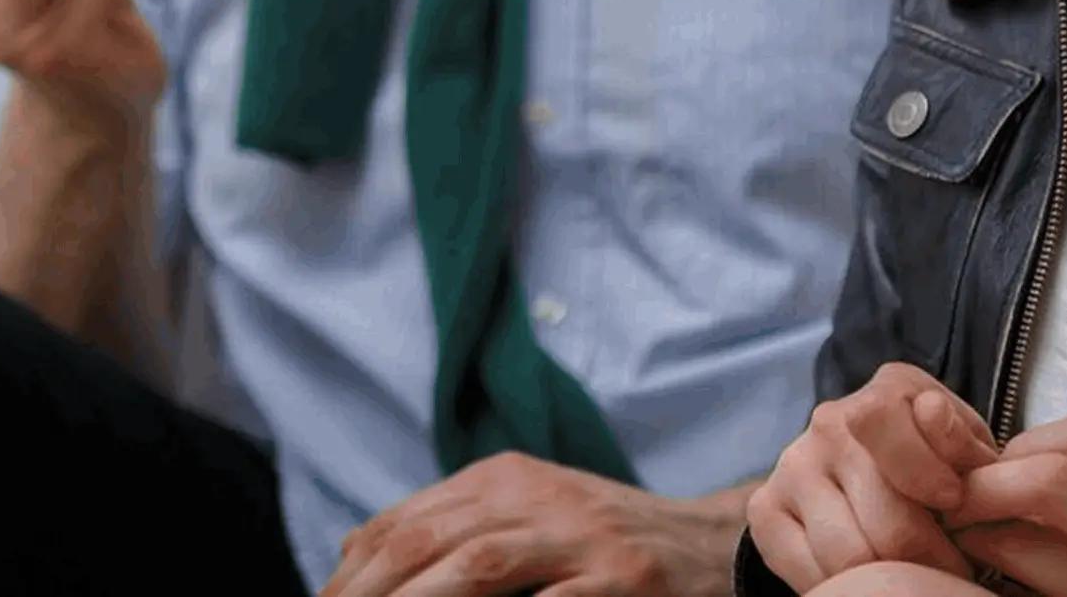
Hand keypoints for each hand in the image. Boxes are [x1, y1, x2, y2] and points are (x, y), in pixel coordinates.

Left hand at [321, 453, 746, 596]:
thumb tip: (354, 554)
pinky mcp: (623, 578)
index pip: (404, 523)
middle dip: (369, 594)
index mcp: (504, 480)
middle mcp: (536, 497)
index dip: (353, 575)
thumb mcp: (527, 518)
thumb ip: (453, 528)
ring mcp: (581, 537)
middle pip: (427, 543)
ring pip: (476, 567)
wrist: (714, 545)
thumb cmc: (603, 544)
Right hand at [745, 363, 1001, 591]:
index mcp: (885, 393)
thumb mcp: (969, 451)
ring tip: (915, 572)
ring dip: (891, 577)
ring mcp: (792, 465)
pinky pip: (810, 572)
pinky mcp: (765, 509)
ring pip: (849, 555)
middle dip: (930, 558)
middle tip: (949, 566)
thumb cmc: (942, 467)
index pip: (891, 427)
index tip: (954, 506)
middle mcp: (828, 422)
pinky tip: (870, 573)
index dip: (933, 480)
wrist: (882, 474)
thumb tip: (931, 413)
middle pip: (887, 522)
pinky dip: (846, 587)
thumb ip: (962, 441)